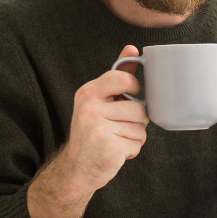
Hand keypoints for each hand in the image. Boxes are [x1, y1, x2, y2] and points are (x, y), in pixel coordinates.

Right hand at [61, 45, 148, 191]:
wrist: (76, 168)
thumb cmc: (92, 131)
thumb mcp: (98, 100)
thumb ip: (117, 77)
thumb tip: (133, 49)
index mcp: (88, 93)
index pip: (124, 79)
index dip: (134, 88)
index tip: (130, 95)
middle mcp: (90, 109)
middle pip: (139, 109)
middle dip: (136, 121)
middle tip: (118, 127)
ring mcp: (99, 128)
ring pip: (141, 128)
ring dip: (134, 136)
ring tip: (116, 139)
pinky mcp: (110, 147)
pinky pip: (137, 143)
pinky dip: (132, 150)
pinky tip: (116, 151)